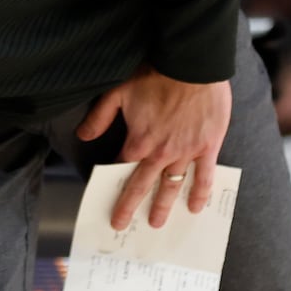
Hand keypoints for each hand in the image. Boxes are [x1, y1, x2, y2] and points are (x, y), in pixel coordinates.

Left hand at [75, 67, 231, 228]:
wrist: (190, 66)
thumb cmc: (153, 76)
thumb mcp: (116, 93)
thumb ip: (99, 118)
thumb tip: (83, 136)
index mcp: (138, 141)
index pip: (121, 168)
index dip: (113, 182)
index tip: (106, 196)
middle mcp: (160, 153)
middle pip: (143, 185)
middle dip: (130, 207)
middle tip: (121, 225)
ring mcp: (186, 152)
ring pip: (172, 186)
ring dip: (164, 206)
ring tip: (156, 223)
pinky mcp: (208, 147)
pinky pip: (204, 176)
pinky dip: (200, 193)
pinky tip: (196, 207)